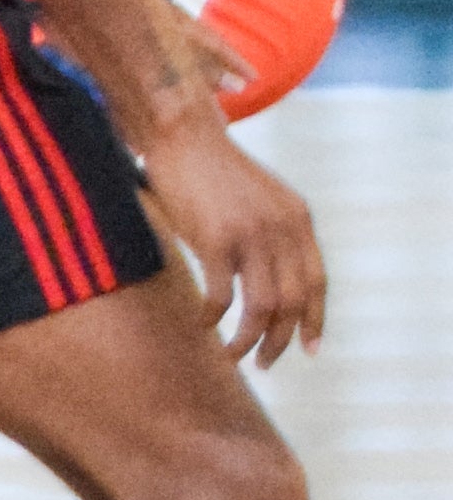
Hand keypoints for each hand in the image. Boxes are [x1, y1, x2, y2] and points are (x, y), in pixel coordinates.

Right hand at [133, 114, 322, 366]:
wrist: (182, 136)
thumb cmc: (211, 168)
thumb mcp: (259, 198)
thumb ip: (272, 230)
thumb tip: (269, 275)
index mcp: (298, 219)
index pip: (316, 282)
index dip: (315, 320)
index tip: (309, 348)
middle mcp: (283, 228)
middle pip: (293, 302)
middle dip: (282, 340)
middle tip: (266, 363)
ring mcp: (251, 235)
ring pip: (263, 307)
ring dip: (250, 340)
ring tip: (233, 356)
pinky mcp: (215, 240)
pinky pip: (222, 296)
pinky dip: (214, 318)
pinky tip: (204, 324)